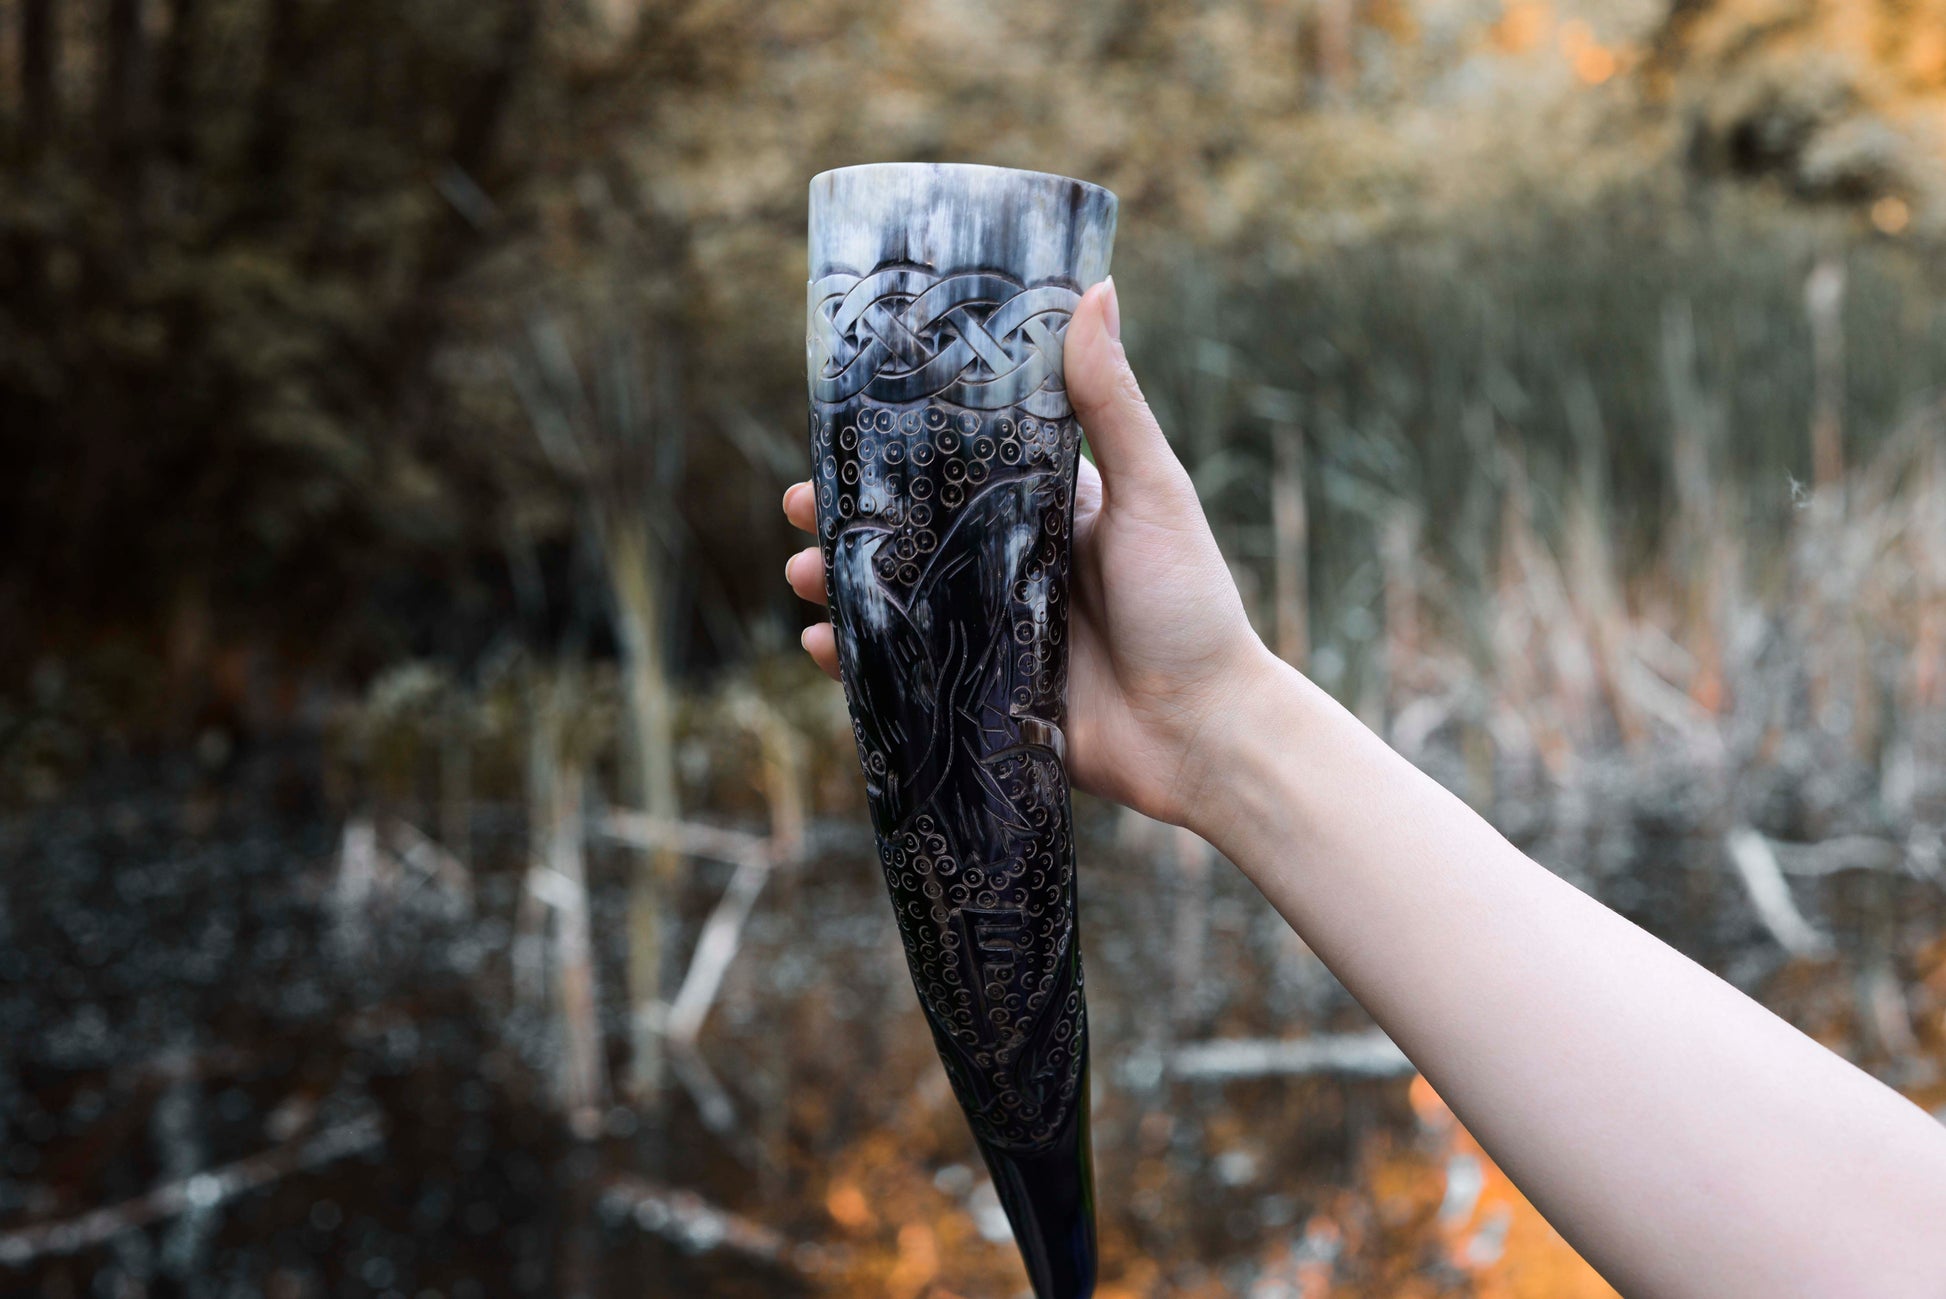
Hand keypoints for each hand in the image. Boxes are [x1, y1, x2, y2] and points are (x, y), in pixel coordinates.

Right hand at [783, 278, 1273, 830]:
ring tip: (802, 578)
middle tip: (796, 509)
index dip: (898, 450)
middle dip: (849, 523)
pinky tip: (820, 647)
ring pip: (897, 603)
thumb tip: (1097, 287)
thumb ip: (1112, 403)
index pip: (958, 467)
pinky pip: (904, 677)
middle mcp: (1011, 567)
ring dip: (842, 588)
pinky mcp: (983, 696)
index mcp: (1047, 511)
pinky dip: (856, 664)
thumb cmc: (1189, 603)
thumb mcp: (1151, 492)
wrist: (1202, 731)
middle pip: (911, 534)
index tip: (840, 431)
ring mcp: (992, 634)